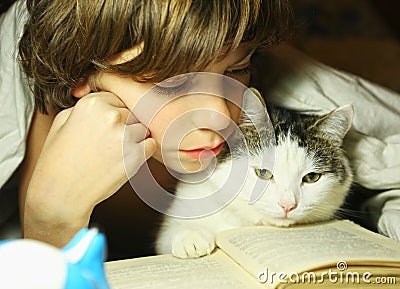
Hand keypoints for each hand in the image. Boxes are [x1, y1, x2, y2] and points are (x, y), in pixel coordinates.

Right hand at [24, 92, 155, 245]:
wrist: (60, 194)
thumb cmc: (58, 159)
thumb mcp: (62, 121)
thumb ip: (85, 106)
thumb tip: (103, 102)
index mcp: (92, 103)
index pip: (116, 98)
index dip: (112, 113)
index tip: (105, 126)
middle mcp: (111, 115)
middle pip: (131, 113)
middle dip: (123, 125)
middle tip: (108, 142)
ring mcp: (125, 135)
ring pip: (142, 128)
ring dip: (134, 138)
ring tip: (114, 152)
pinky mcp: (136, 155)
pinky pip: (151, 144)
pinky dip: (143, 151)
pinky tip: (125, 158)